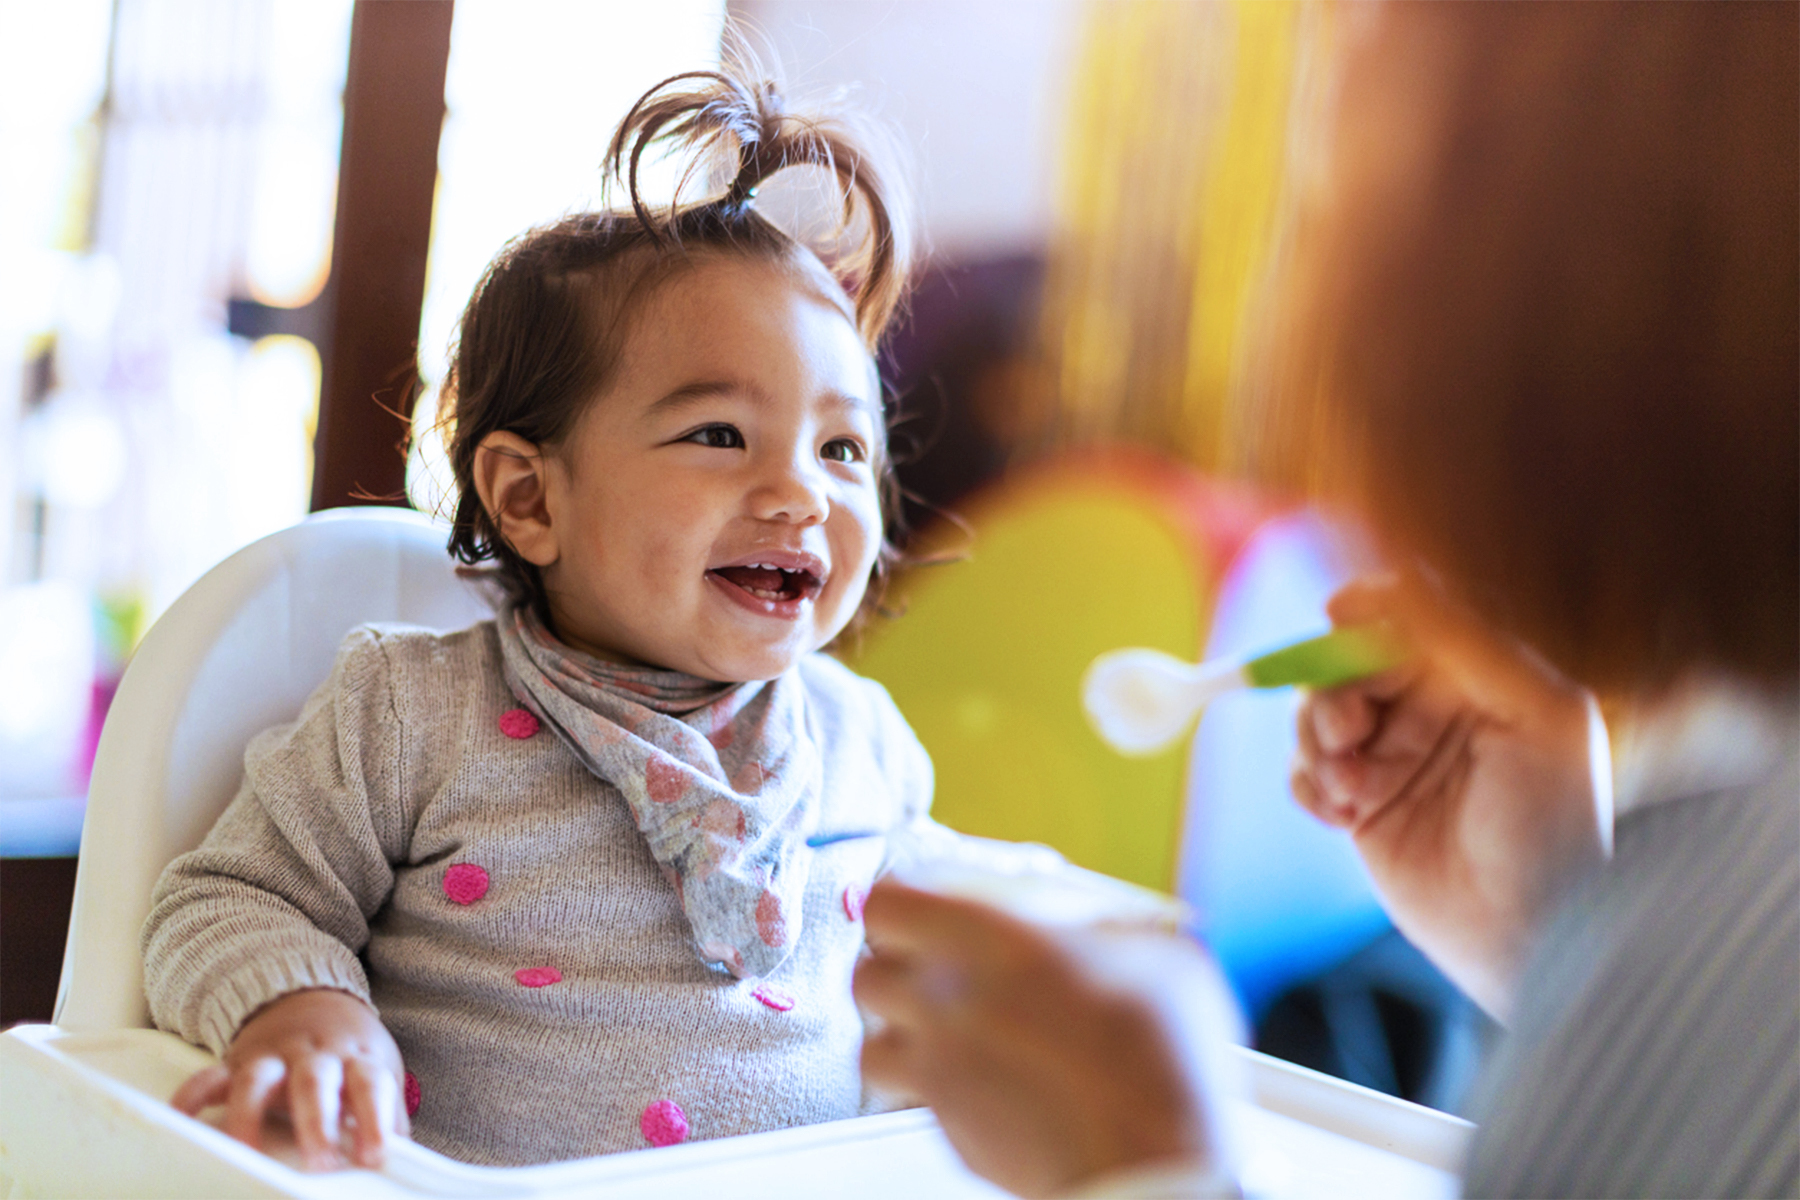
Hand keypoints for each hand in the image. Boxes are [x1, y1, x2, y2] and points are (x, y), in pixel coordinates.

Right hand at [170, 988, 408, 1170]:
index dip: (374, 1120)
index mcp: (355, 1058)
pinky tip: (180, 1121)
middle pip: (314, 1081)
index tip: (374, 1158)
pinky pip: (208, 1076)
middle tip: (321, 1164)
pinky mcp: (237, 1063)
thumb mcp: (378, 1072)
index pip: (370, 1085)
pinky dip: (191, 1097)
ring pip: (258, 1078)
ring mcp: (272, 1056)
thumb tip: (403, 1165)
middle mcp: (314, 1054)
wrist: (315, 998)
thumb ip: (388, 1117)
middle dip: (316, 1121)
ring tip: (245, 1154)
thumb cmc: (351, 1053)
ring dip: (250, 1115)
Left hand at [855, 882, 1240, 1197]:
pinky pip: (913, 1095)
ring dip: (901, 1026)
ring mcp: (940, 1071)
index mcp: (987, 940)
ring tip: (945, 1023)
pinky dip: (927, 1083)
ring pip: (874, 1039)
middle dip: (892, 966)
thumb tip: (1102, 923)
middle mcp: (945, 1001)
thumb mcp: (1157, 951)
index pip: (887, 902)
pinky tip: (972, 1076)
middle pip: (867, 973)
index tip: (923, 903)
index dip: (899, 902)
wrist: (1149, 1158)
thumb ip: (1110, 924)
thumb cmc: (1159, 1053)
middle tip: (931, 964)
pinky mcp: (950, 1129)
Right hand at [1291, 577, 1607, 1018]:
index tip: (1339, 612)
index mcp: (1482, 676)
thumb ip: (1473, 644)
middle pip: (1350, 660)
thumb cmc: (1555, 829)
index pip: (1411, 616)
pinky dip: (1308, 783)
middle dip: (1334, 684)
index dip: (1369, 607)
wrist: (1533, 938)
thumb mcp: (1541, 716)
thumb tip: (1399, 585)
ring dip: (1317, 739)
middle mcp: (1434, 709)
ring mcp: (1393, 757)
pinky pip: (1305, 773)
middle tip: (1348, 728)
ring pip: (1317, 712)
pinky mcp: (1360, 807)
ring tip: (1349, 785)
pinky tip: (1340, 812)